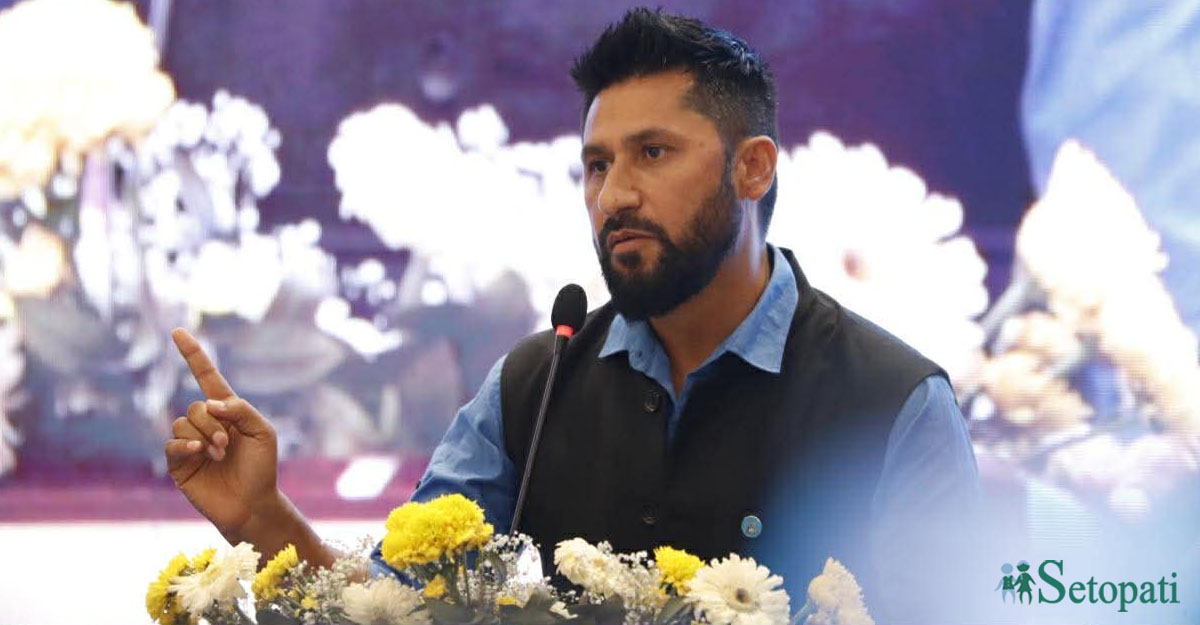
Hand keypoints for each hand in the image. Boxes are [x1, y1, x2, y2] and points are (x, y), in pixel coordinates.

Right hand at [165, 328, 279, 535]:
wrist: (252, 504)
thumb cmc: (261, 468)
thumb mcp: (263, 432)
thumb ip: (241, 409)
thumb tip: (211, 403)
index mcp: (227, 412)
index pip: (206, 377)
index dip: (193, 355)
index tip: (178, 331)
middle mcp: (206, 424)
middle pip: (196, 406)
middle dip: (212, 423)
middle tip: (227, 444)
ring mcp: (190, 444)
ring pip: (182, 423)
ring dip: (203, 437)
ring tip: (218, 455)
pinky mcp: (178, 464)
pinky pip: (171, 444)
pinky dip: (185, 445)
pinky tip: (199, 454)